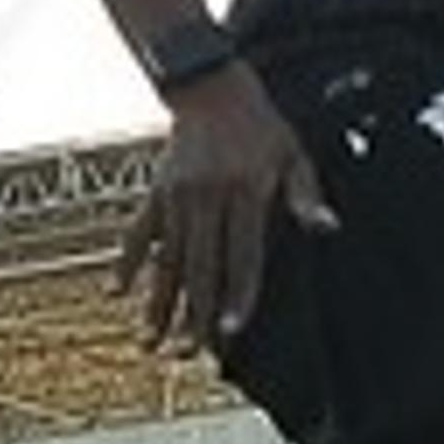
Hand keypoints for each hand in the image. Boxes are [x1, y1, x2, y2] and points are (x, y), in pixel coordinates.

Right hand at [113, 68, 336, 353]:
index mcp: (245, 192)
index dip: (239, 294)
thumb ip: (306, 195)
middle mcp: (207, 198)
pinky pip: (139, 233)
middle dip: (194, 315)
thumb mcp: (294, 154)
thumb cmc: (261, 128)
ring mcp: (176, 198)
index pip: (243, 255)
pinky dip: (127, 262)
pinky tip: (116, 292)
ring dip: (158, 303)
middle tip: (189, 355)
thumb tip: (327, 228)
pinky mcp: (156, 193)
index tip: (232, 330)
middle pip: (201, 267)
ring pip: (167, 259)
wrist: (210, 88)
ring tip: (150, 342)